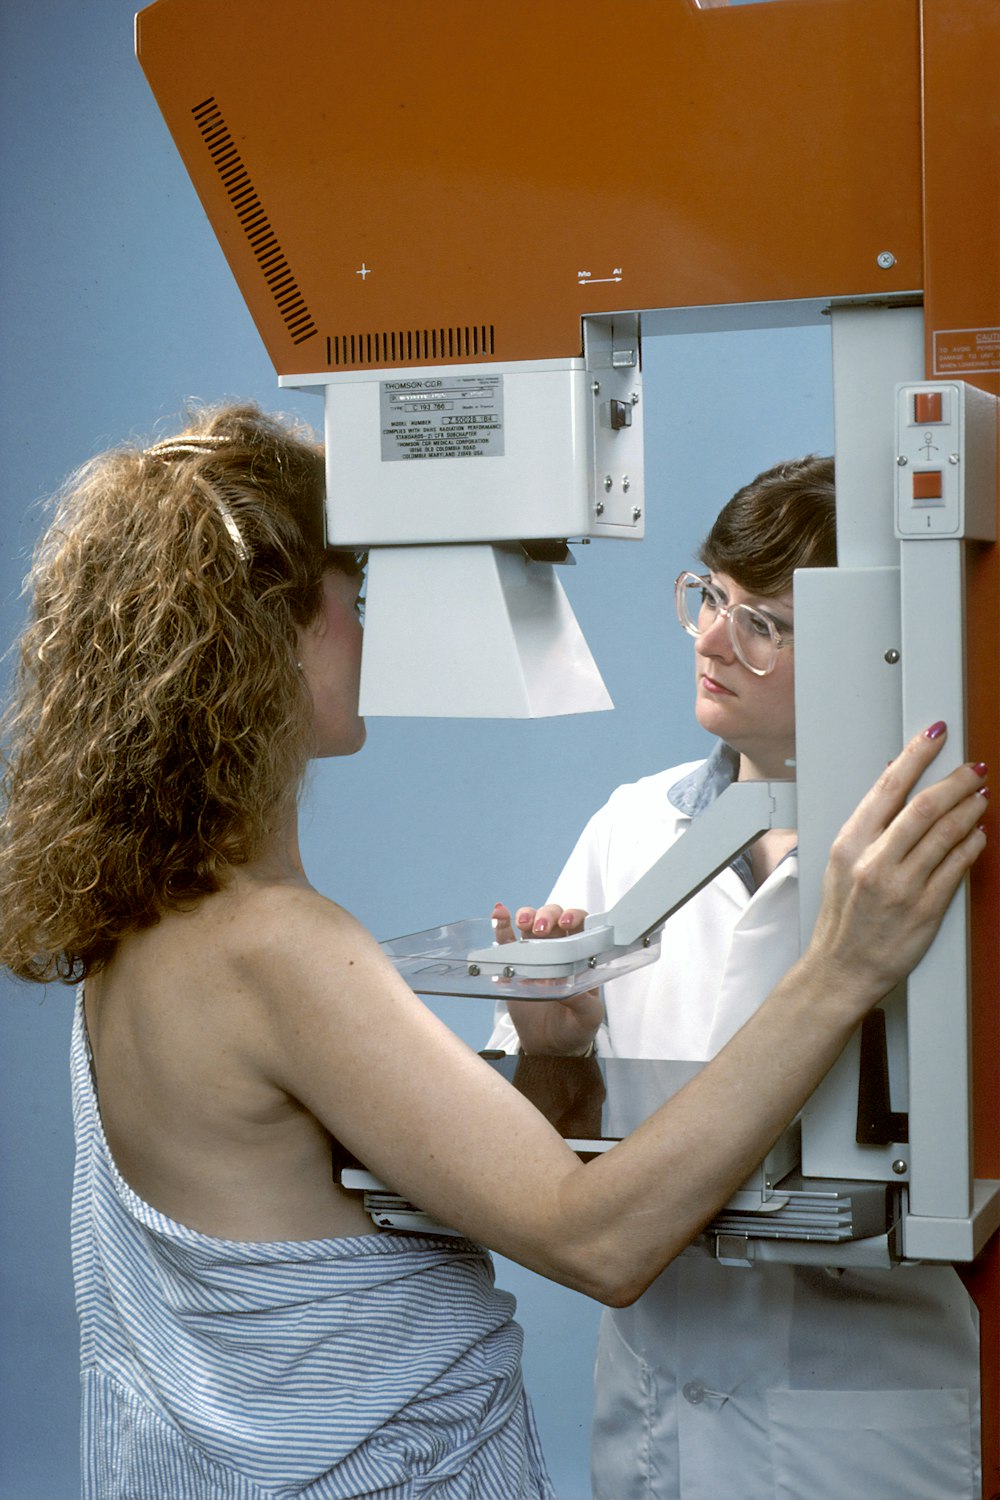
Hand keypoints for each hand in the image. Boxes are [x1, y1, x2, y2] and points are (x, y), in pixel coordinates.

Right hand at [491, 903, 602, 1054]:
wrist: (551, 1047)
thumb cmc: (576, 1027)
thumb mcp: (588, 1016)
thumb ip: (581, 1000)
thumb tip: (565, 985)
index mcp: (581, 957)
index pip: (582, 926)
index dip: (575, 917)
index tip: (567, 923)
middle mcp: (559, 949)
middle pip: (554, 917)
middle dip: (547, 915)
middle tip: (541, 929)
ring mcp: (535, 955)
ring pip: (531, 922)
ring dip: (526, 914)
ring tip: (522, 923)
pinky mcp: (513, 965)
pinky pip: (506, 940)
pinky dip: (501, 924)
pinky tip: (498, 913)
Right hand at [809, 723, 987, 1002]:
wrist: (841, 970)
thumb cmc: (842, 919)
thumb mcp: (841, 864)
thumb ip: (868, 829)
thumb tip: (897, 790)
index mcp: (850, 843)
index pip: (888, 786)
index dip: (917, 755)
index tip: (935, 735)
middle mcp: (875, 862)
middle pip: (925, 806)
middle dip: (956, 780)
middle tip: (974, 768)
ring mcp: (902, 886)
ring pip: (947, 833)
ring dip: (970, 809)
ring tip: (981, 797)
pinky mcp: (925, 909)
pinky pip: (958, 866)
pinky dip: (973, 844)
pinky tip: (978, 834)